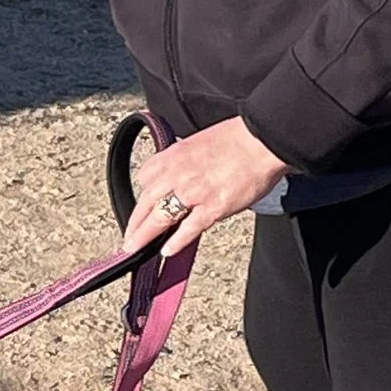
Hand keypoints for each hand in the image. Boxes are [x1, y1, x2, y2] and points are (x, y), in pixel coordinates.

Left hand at [129, 117, 289, 253]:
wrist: (263, 141)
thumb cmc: (239, 139)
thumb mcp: (199, 142)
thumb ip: (186, 161)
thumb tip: (183, 174)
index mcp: (174, 156)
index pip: (146, 177)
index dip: (143, 194)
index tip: (141, 207)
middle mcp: (178, 174)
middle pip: (146, 202)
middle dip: (134, 222)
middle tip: (128, 237)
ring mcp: (193, 192)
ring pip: (160, 217)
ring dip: (144, 235)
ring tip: (135, 248)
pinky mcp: (212, 208)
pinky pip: (188, 229)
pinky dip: (176, 242)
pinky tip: (167, 251)